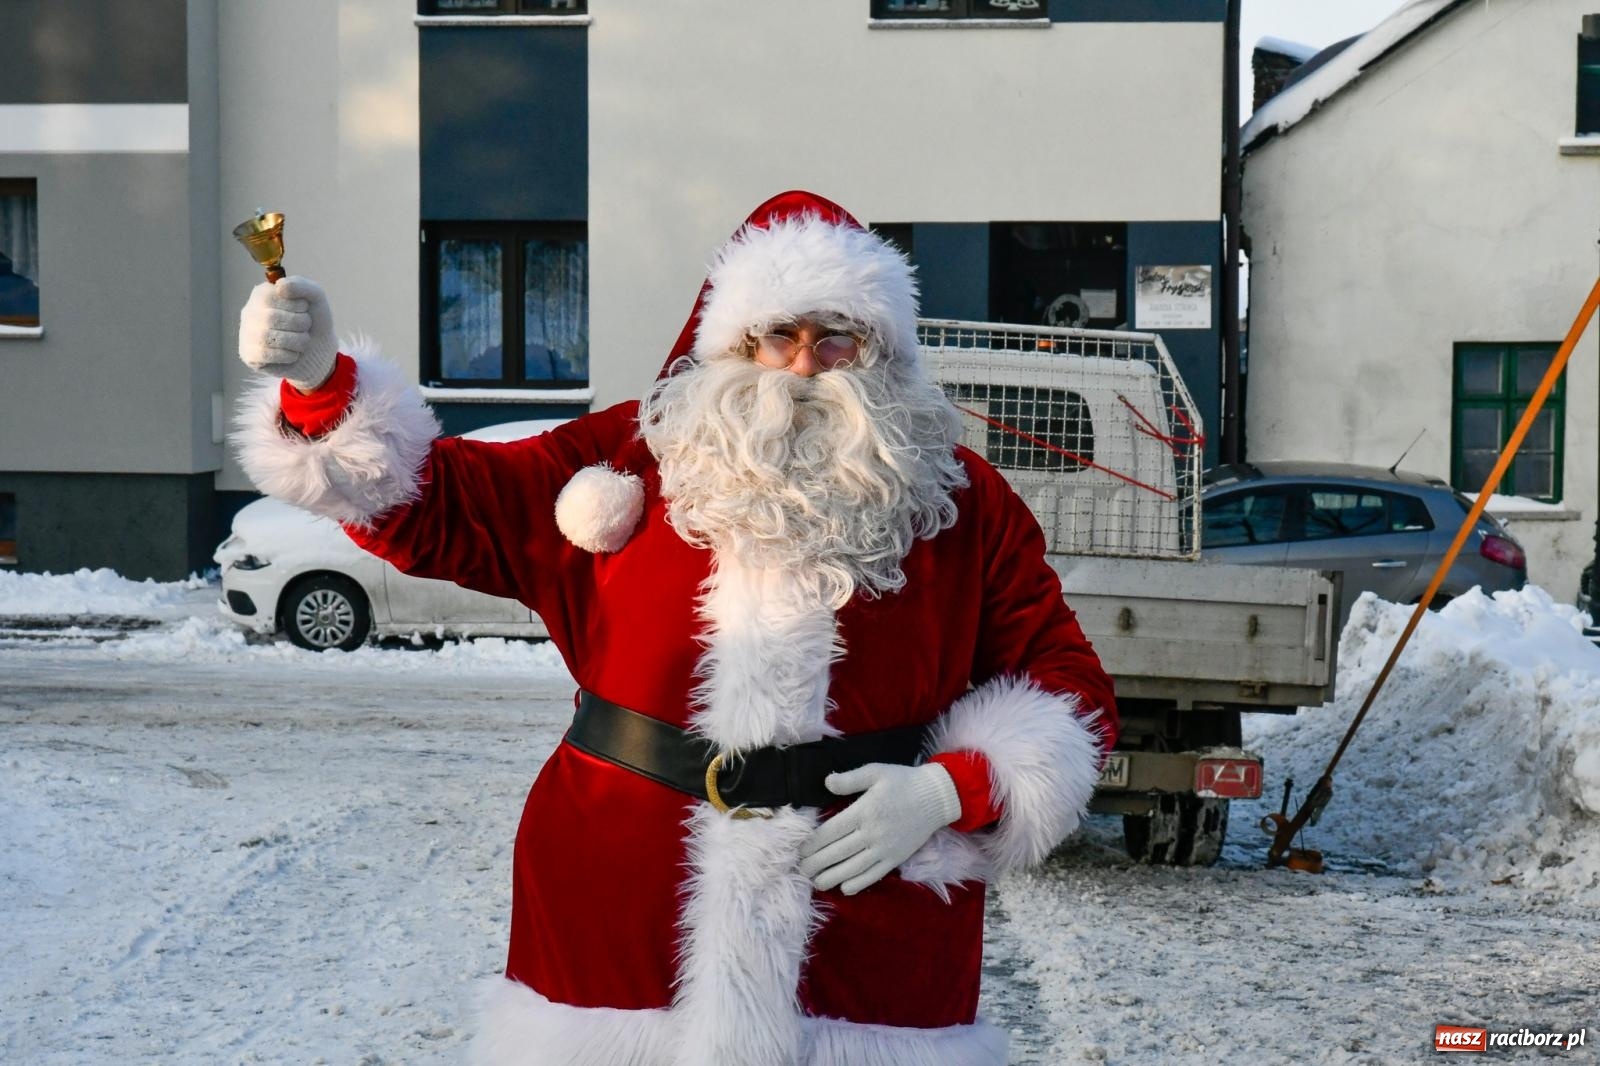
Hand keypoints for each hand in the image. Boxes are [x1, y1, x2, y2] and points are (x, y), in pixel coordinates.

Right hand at [238, 275, 338, 391]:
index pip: (269, 297)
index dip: (296, 305)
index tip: (305, 308)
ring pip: (267, 338)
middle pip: (270, 318)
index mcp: (261, 294)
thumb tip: (279, 287)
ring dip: (296, 341)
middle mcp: (249, 312)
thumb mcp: (315, 297)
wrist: (320, 350)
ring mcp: (246, 334)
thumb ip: (300, 285)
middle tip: (306, 327)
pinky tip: (293, 354)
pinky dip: (288, 356)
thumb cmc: (314, 320)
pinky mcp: (249, 355)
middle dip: (299, 324)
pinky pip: (265, 354)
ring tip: (302, 341)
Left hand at [798, 762, 960, 894]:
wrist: (936, 797)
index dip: (813, 843)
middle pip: (838, 853)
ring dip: (832, 877)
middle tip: (801, 869)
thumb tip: (827, 782)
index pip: (832, 831)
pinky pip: (875, 875)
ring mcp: (885, 848)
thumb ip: (850, 779)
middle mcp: (873, 833)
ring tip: (817, 882)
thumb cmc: (903, 781)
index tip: (800, 850)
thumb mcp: (876, 771)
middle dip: (817, 863)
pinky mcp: (897, 858)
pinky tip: (845, 888)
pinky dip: (859, 883)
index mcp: (865, 810)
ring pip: (854, 868)